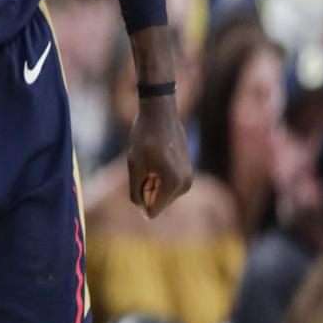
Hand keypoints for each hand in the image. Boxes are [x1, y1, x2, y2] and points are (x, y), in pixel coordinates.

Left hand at [126, 96, 192, 218]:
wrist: (160, 112)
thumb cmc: (144, 136)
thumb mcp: (133, 165)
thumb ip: (136, 192)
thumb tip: (144, 210)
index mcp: (172, 183)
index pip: (152, 210)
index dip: (140, 196)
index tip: (142, 174)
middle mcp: (185, 184)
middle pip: (158, 203)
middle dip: (148, 189)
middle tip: (147, 164)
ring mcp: (189, 178)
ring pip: (163, 195)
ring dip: (153, 182)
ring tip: (153, 159)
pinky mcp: (188, 172)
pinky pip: (169, 186)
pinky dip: (160, 176)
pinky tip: (159, 157)